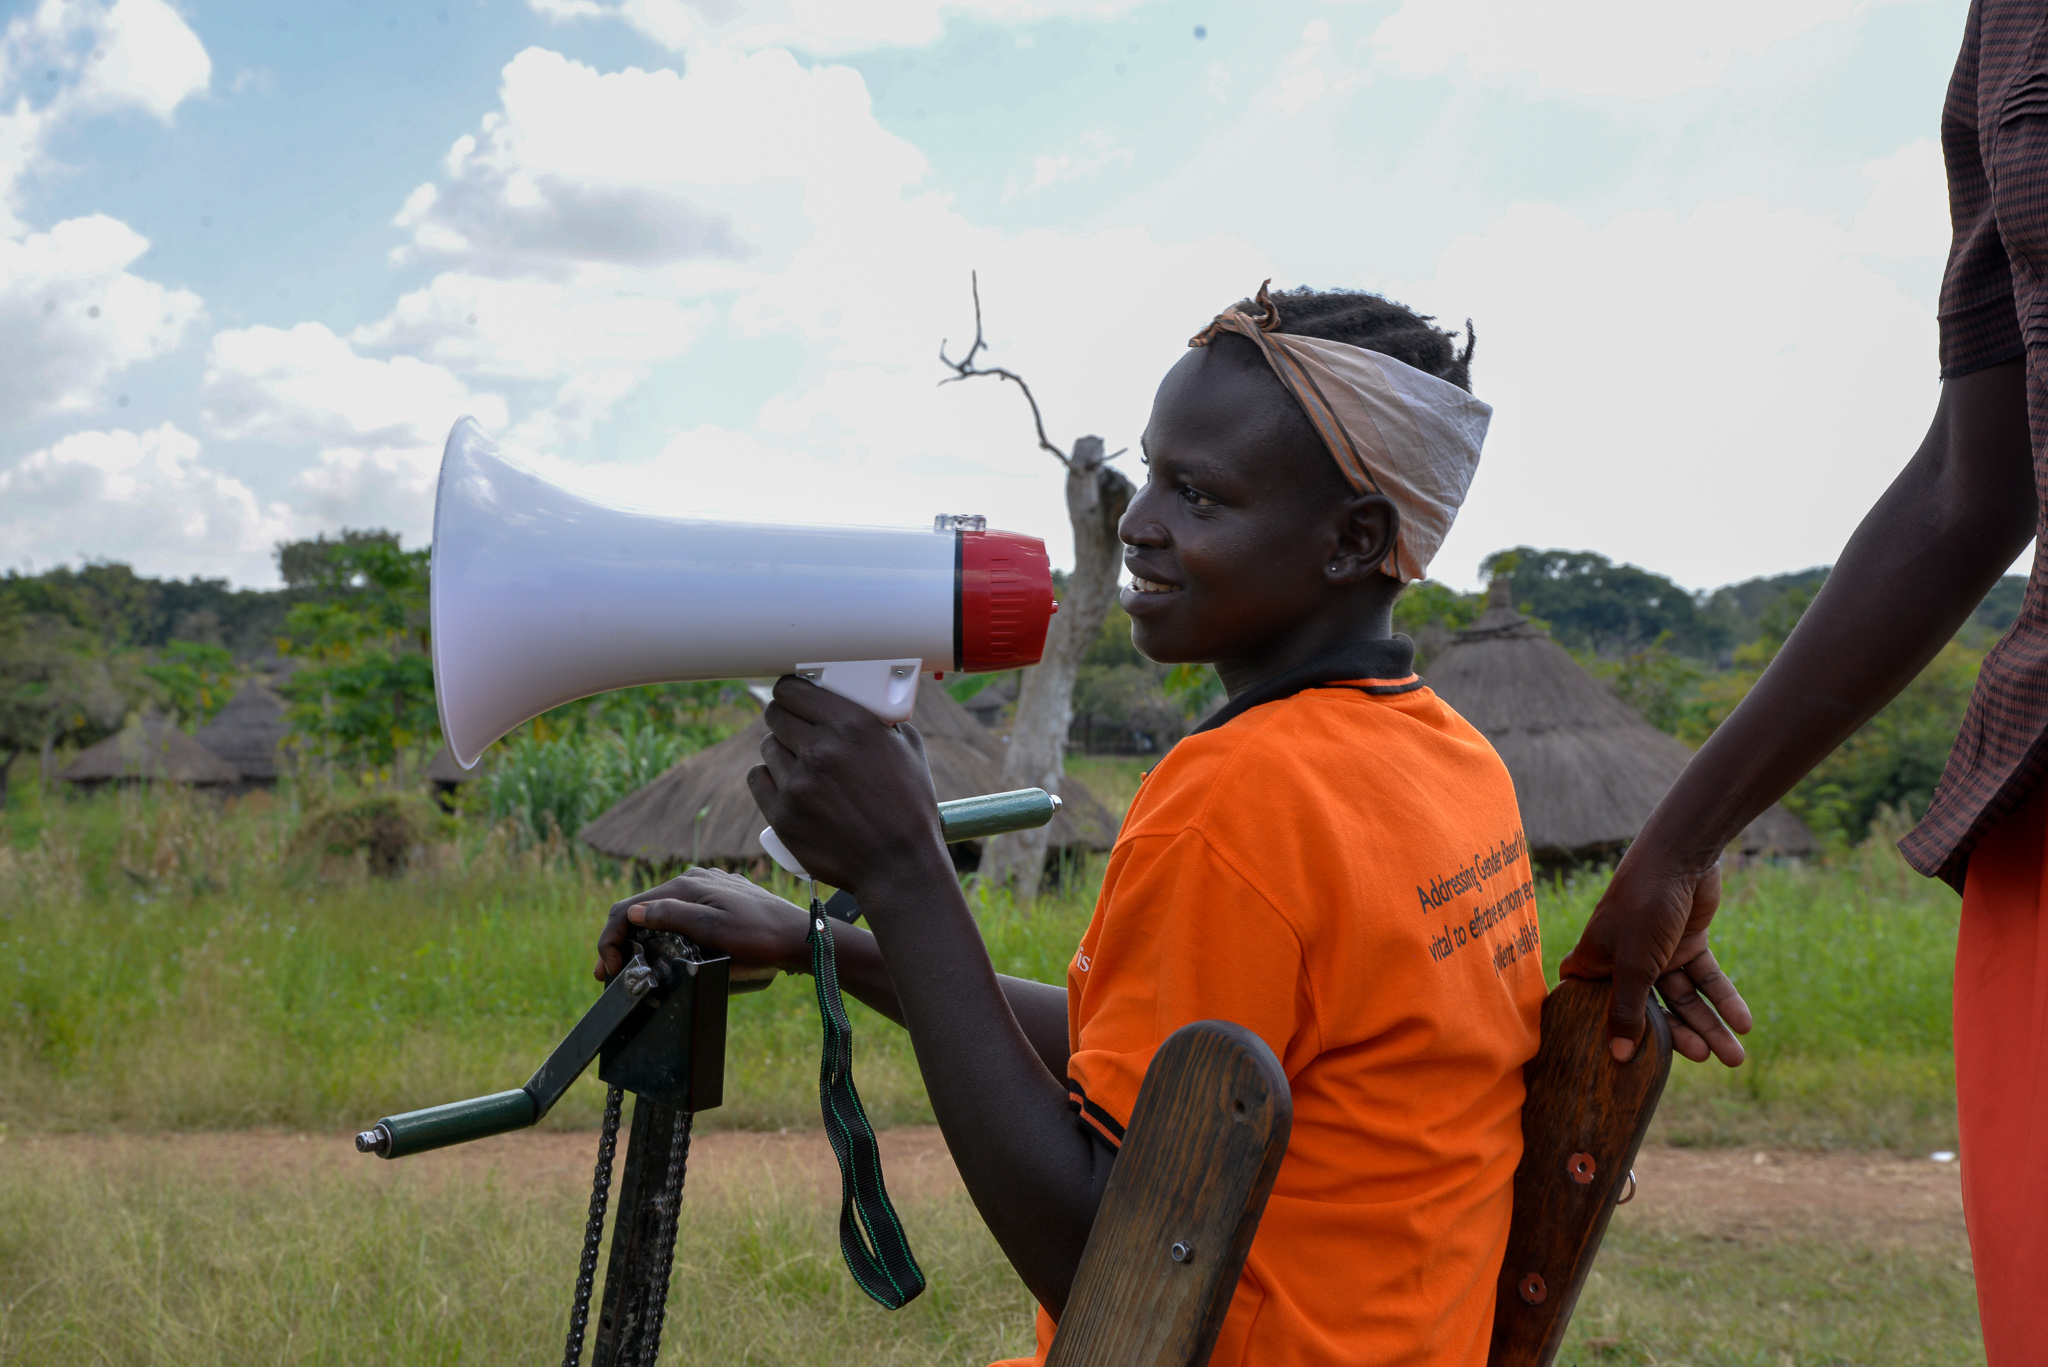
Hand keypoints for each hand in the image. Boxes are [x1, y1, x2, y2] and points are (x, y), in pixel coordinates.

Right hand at [596, 866, 810, 981]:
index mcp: (686, 885)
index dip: (611, 939)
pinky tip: (665, 951)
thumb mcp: (711, 930)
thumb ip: (671, 917)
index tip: (608, 970)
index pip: (629, 907)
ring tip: (633, 967)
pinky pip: (683, 913)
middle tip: (611, 975)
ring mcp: (709, 888)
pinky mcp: (720, 899)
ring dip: (642, 937)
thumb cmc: (759, 936)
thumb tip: (633, 913)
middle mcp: (694, 879)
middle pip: (643, 908)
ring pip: (662, 911)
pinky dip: (666, 931)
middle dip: (622, 940)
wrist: (800, 936)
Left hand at [746, 676, 950, 893]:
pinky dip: (768, 778)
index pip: (792, 689)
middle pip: (776, 715)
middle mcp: (820, 749)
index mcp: (850, 723)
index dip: (790, 690)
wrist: (900, 866)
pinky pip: (758, 779)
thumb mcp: (909, 748)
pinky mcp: (783, 815)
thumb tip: (863, 701)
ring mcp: (797, 783)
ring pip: (767, 748)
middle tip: (796, 727)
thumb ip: (880, 719)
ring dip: (779, 749)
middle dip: (784, 717)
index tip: (793, 695)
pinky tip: (783, 781)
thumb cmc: (911, 807)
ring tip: (798, 761)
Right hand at [1559, 853, 1751, 1066]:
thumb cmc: (1642, 906)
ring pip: (1685, 999)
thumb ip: (1628, 1011)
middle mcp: (1624, 963)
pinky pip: (1706, 979)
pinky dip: (1725, 998)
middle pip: (1652, 1011)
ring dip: (1711, 1024)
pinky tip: (1743, 1021)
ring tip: (1736, 1056)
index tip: (1624, 1067)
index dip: (1607, 1035)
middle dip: (1682, 1037)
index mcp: (1597, 964)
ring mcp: (1658, 954)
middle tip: (1709, 1059)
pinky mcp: (1687, 944)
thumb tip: (1618, 1056)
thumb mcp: (1634, 964)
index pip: (1596, 1008)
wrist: (1680, 856)